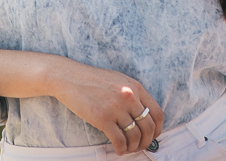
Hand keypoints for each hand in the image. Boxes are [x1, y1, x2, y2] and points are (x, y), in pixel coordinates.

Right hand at [48, 61, 163, 155]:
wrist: (67, 77)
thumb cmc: (91, 79)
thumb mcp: (118, 80)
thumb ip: (133, 94)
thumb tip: (145, 116)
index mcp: (135, 87)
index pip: (157, 113)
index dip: (158, 129)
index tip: (152, 136)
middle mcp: (128, 96)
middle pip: (149, 127)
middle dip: (146, 141)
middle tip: (139, 146)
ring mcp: (116, 107)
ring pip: (135, 136)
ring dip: (133, 147)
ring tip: (127, 148)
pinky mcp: (102, 118)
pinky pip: (119, 140)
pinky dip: (121, 149)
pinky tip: (118, 149)